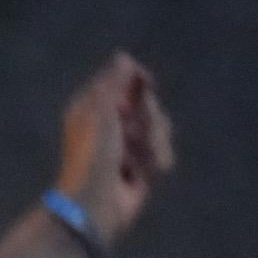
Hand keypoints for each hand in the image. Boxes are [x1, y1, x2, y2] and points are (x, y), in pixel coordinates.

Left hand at [52, 54, 176, 251]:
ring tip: (138, 158)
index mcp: (93, 107)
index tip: (146, 83)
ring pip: (161, 126)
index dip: (137, 80)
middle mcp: (110, 123)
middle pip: (147, 102)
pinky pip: (164, 151)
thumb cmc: (93, 154)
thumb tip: (123, 55)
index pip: (122, 81)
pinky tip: (145, 173)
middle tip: (134, 129)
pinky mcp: (143, 166)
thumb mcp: (102, 111)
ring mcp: (128, 145)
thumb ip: (114, 81)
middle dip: (148, 115)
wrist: (97, 202)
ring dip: (154, 141)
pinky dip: (157, 161)